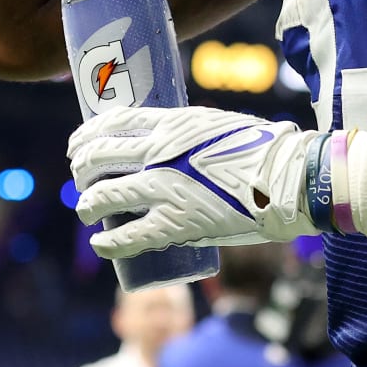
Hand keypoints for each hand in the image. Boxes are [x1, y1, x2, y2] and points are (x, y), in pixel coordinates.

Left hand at [67, 106, 314, 254]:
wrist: (287, 179)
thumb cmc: (261, 149)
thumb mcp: (215, 125)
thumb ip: (189, 133)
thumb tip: (173, 143)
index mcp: (172, 124)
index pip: (112, 123)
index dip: (87, 135)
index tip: (78, 144)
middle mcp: (160, 153)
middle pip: (100, 157)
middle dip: (82, 169)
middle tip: (81, 178)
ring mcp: (164, 188)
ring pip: (104, 195)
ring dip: (87, 203)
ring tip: (85, 210)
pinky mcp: (176, 223)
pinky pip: (128, 235)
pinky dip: (107, 241)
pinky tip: (99, 242)